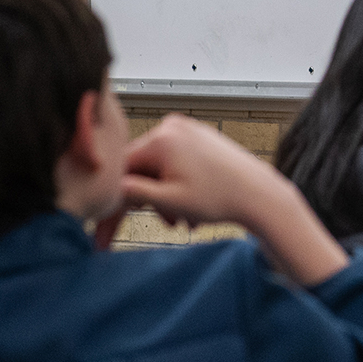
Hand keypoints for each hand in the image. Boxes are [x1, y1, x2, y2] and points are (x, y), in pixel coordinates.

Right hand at [122, 114, 347, 285]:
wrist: (260, 194)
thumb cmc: (220, 197)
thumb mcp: (168, 200)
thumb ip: (133, 193)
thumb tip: (106, 189)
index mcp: (161, 138)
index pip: (120, 169)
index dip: (110, 201)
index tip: (101, 230)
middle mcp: (172, 127)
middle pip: (139, 169)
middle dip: (142, 203)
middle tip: (129, 235)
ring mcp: (188, 130)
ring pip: (157, 169)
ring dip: (161, 198)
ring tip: (180, 221)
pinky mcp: (200, 139)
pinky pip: (174, 164)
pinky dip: (175, 187)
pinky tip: (188, 210)